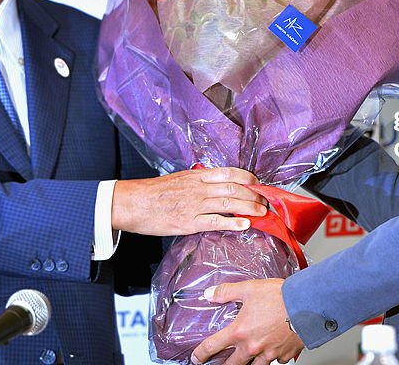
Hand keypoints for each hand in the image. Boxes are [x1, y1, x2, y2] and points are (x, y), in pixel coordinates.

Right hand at [112, 167, 266, 234]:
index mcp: (196, 176)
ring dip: (249, 208)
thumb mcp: (178, 179)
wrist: (133, 203)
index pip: (228, 172)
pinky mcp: (189, 223)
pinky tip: (245, 225)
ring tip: (261, 212)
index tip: (258, 182)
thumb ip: (197, 181)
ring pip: (228, 204)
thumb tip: (214, 184)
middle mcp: (198, 188)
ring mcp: (194, 205)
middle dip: (253, 194)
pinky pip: (215, 222)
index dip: (247, 177)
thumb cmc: (154, 192)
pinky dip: (233, 223)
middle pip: (233, 188)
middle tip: (265, 200)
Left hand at [190, 278, 303, 364]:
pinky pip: (276, 361)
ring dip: (249, 364)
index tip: (197, 357)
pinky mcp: (284, 355)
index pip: (213, 346)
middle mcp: (252, 346)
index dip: (201, 354)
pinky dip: (273, 358)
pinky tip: (273, 351)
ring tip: (246, 360)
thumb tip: (210, 294)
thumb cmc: (281, 297)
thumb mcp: (249, 288)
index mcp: (240, 331)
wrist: (307, 304)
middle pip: (233, 364)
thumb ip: (227, 292)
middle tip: (221, 364)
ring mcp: (269, 353)